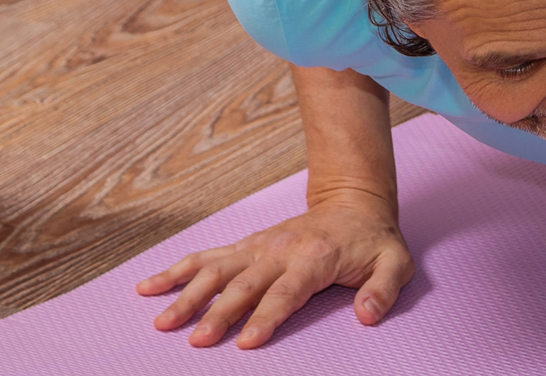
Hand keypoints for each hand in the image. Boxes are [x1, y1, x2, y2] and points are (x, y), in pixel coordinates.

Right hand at [134, 200, 412, 347]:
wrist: (354, 203)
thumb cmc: (374, 240)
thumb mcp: (396, 262)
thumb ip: (384, 288)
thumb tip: (367, 315)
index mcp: (315, 257)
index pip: (287, 291)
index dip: (267, 316)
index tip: (246, 342)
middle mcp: (280, 250)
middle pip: (244, 284)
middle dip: (219, 313)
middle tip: (197, 340)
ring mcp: (258, 246)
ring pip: (216, 270)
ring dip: (187, 294)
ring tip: (162, 321)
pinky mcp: (245, 246)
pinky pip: (206, 257)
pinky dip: (176, 270)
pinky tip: (149, 287)